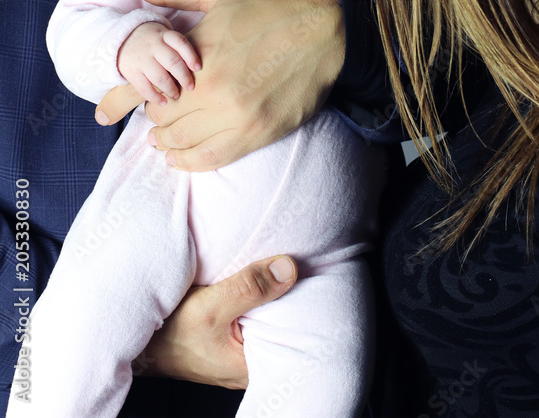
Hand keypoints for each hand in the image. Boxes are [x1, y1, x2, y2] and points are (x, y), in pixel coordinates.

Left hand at [95, 0, 344, 169]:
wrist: (327, 28)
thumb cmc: (271, 3)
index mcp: (197, 53)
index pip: (142, 87)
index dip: (121, 100)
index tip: (106, 109)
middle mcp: (212, 89)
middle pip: (160, 117)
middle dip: (155, 111)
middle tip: (159, 104)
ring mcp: (237, 115)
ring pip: (181, 141)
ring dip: (168, 138)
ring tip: (166, 132)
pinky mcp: (258, 132)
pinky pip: (210, 159)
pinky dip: (189, 161)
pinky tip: (179, 156)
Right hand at [117, 23, 200, 105]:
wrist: (122, 38)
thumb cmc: (153, 41)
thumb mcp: (164, 36)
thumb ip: (178, 47)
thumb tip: (199, 68)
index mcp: (163, 35)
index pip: (180, 42)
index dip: (191, 56)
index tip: (198, 68)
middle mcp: (152, 45)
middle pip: (172, 61)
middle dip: (184, 76)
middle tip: (190, 87)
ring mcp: (141, 59)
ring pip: (159, 76)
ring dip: (170, 89)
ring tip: (177, 95)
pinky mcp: (131, 72)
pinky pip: (144, 87)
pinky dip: (155, 97)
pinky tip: (164, 102)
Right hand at [136, 256, 296, 386]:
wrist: (133, 332)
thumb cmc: (167, 333)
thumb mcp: (210, 307)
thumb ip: (249, 287)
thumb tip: (289, 268)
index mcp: (252, 366)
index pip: (296, 333)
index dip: (308, 303)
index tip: (317, 273)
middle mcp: (250, 362)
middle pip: (284, 322)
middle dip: (293, 293)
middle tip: (307, 260)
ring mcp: (239, 349)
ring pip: (268, 316)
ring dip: (273, 292)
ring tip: (287, 262)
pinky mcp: (229, 335)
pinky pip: (253, 313)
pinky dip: (258, 294)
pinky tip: (261, 274)